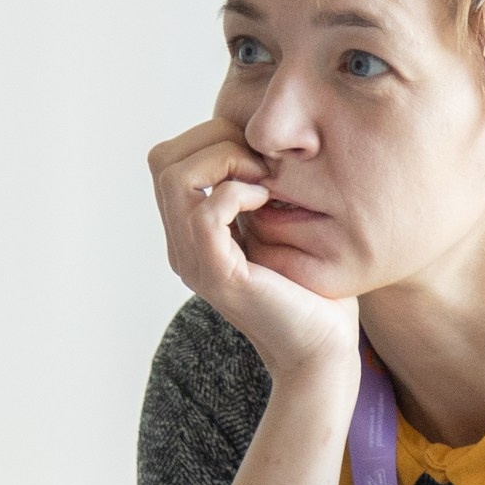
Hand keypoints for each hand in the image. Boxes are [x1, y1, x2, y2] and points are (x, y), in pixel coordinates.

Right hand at [148, 121, 359, 393]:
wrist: (323, 346)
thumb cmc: (311, 287)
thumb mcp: (277, 225)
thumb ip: (257, 191)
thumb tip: (262, 144)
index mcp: (190, 232)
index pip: (167, 159)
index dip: (209, 138)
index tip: (256, 154)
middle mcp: (182, 245)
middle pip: (162, 161)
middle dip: (214, 141)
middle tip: (259, 162)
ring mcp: (194, 261)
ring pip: (175, 179)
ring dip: (224, 160)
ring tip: (262, 178)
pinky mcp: (217, 274)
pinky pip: (207, 212)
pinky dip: (237, 193)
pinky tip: (266, 202)